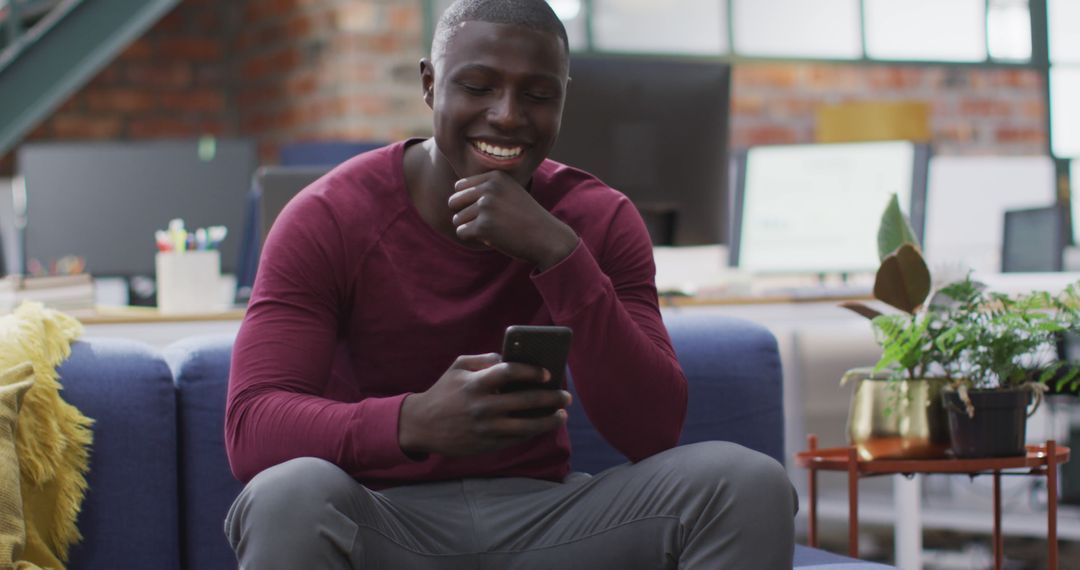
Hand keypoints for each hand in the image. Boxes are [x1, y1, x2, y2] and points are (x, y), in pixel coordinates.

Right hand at [398, 353, 571, 457]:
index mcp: (476, 384)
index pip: (510, 373)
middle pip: (525, 401)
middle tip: (566, 396)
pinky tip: (543, 426)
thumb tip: (510, 357)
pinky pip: (516, 439)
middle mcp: (483, 407)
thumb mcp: (458, 367)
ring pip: (526, 426)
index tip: (547, 374)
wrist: (421, 425)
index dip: (531, 371)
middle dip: (551, 398)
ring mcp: (486, 428)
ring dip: (548, 421)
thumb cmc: (443, 391)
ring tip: (561, 415)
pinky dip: (532, 432)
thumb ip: (484, 359)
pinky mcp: (487, 445)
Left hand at [448, 171, 578, 270]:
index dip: (467, 201)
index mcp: (495, 177)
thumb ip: (486, 189)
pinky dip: (472, 238)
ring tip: (492, 230)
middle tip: (484, 223)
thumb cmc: (526, 218)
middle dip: (464, 214)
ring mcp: (486, 206)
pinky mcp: (483, 226)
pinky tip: (490, 238)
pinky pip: (461, 232)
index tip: (485, 210)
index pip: (460, 186)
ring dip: (470, 228)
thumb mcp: (510, 192)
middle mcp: (489, 188)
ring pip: (457, 219)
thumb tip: (453, 196)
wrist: (547, 237)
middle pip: (454, 201)